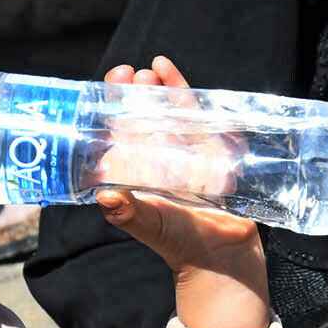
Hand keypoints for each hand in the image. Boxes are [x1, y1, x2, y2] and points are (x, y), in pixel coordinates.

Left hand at [96, 57, 271, 327]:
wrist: (222, 258)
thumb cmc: (179, 242)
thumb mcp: (150, 224)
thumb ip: (129, 212)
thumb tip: (106, 198)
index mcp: (135, 169)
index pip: (119, 126)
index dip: (114, 101)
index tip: (115, 81)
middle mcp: (157, 157)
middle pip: (143, 113)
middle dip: (137, 90)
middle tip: (136, 74)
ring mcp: (186, 152)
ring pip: (171, 110)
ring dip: (162, 88)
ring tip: (155, 68)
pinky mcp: (213, 152)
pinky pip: (201, 118)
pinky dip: (189, 96)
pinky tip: (177, 75)